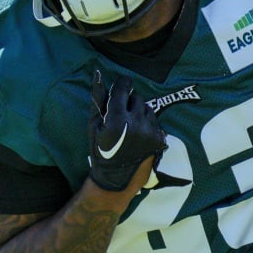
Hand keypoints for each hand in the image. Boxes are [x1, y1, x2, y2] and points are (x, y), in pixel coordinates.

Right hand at [86, 71, 166, 190]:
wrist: (116, 179)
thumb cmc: (101, 151)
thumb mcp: (94, 126)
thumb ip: (97, 99)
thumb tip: (98, 74)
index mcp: (116, 119)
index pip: (124, 88)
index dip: (122, 84)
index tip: (122, 85)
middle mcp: (135, 124)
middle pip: (137, 98)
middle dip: (129, 103)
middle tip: (122, 116)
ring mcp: (149, 132)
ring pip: (148, 108)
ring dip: (140, 113)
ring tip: (130, 127)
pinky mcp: (159, 139)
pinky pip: (155, 121)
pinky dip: (148, 124)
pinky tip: (139, 135)